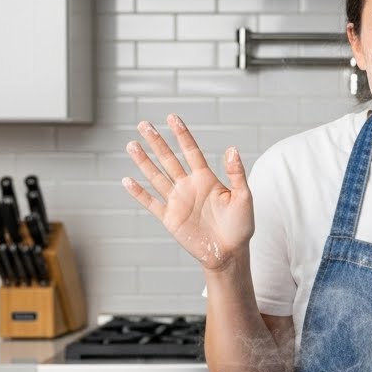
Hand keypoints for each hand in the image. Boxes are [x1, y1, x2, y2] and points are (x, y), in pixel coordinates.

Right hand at [122, 114, 252, 271]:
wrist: (230, 253)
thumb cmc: (240, 226)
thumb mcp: (244, 197)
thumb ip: (236, 174)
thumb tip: (232, 149)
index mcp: (206, 179)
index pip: (191, 151)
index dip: (182, 135)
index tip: (172, 118)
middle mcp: (189, 186)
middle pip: (169, 159)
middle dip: (157, 141)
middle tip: (143, 124)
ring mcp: (178, 201)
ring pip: (157, 176)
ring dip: (144, 161)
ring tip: (132, 144)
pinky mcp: (170, 218)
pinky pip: (151, 203)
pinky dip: (139, 193)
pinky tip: (127, 180)